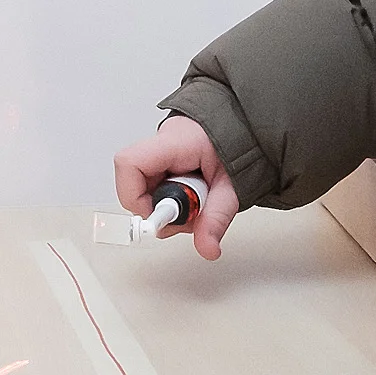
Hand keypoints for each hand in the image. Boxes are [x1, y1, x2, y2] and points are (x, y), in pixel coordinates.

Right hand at [113, 113, 240, 259]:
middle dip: (159, 208)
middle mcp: (160, 143)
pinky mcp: (162, 160)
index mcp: (175, 141)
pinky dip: (172, 199)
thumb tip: (207, 248)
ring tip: (196, 202)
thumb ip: (217, 218)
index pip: (130, 163)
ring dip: (168, 205)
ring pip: (144, 187)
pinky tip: (192, 197)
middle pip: (135, 182)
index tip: (158, 217)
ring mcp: (159, 151)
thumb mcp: (232, 186)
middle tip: (188, 213)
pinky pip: (154, 185)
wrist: (246, 126)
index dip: (133, 195)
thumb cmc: (239, 144)